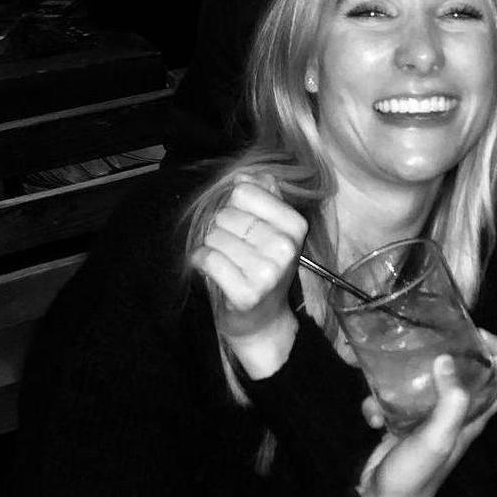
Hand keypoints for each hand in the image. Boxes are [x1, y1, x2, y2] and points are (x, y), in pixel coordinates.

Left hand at [190, 173, 308, 377]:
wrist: (263, 320)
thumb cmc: (262, 268)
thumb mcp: (272, 229)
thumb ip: (263, 196)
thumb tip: (244, 176)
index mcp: (296, 225)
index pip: (245, 191)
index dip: (234, 204)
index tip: (242, 223)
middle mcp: (285, 247)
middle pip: (227, 214)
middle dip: (221, 228)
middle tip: (234, 248)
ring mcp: (267, 272)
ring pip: (214, 236)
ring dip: (212, 246)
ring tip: (226, 261)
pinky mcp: (245, 293)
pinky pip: (207, 258)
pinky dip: (200, 261)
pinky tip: (210, 268)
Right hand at [356, 331, 496, 496]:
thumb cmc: (415, 475)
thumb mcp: (437, 438)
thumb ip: (449, 401)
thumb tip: (448, 359)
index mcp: (473, 419)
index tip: (478, 334)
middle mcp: (455, 416)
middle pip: (466, 374)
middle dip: (450, 353)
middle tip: (431, 336)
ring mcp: (428, 419)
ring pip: (425, 383)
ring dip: (403, 379)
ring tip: (388, 375)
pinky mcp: (403, 423)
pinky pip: (394, 400)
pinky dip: (380, 403)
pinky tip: (371, 415)